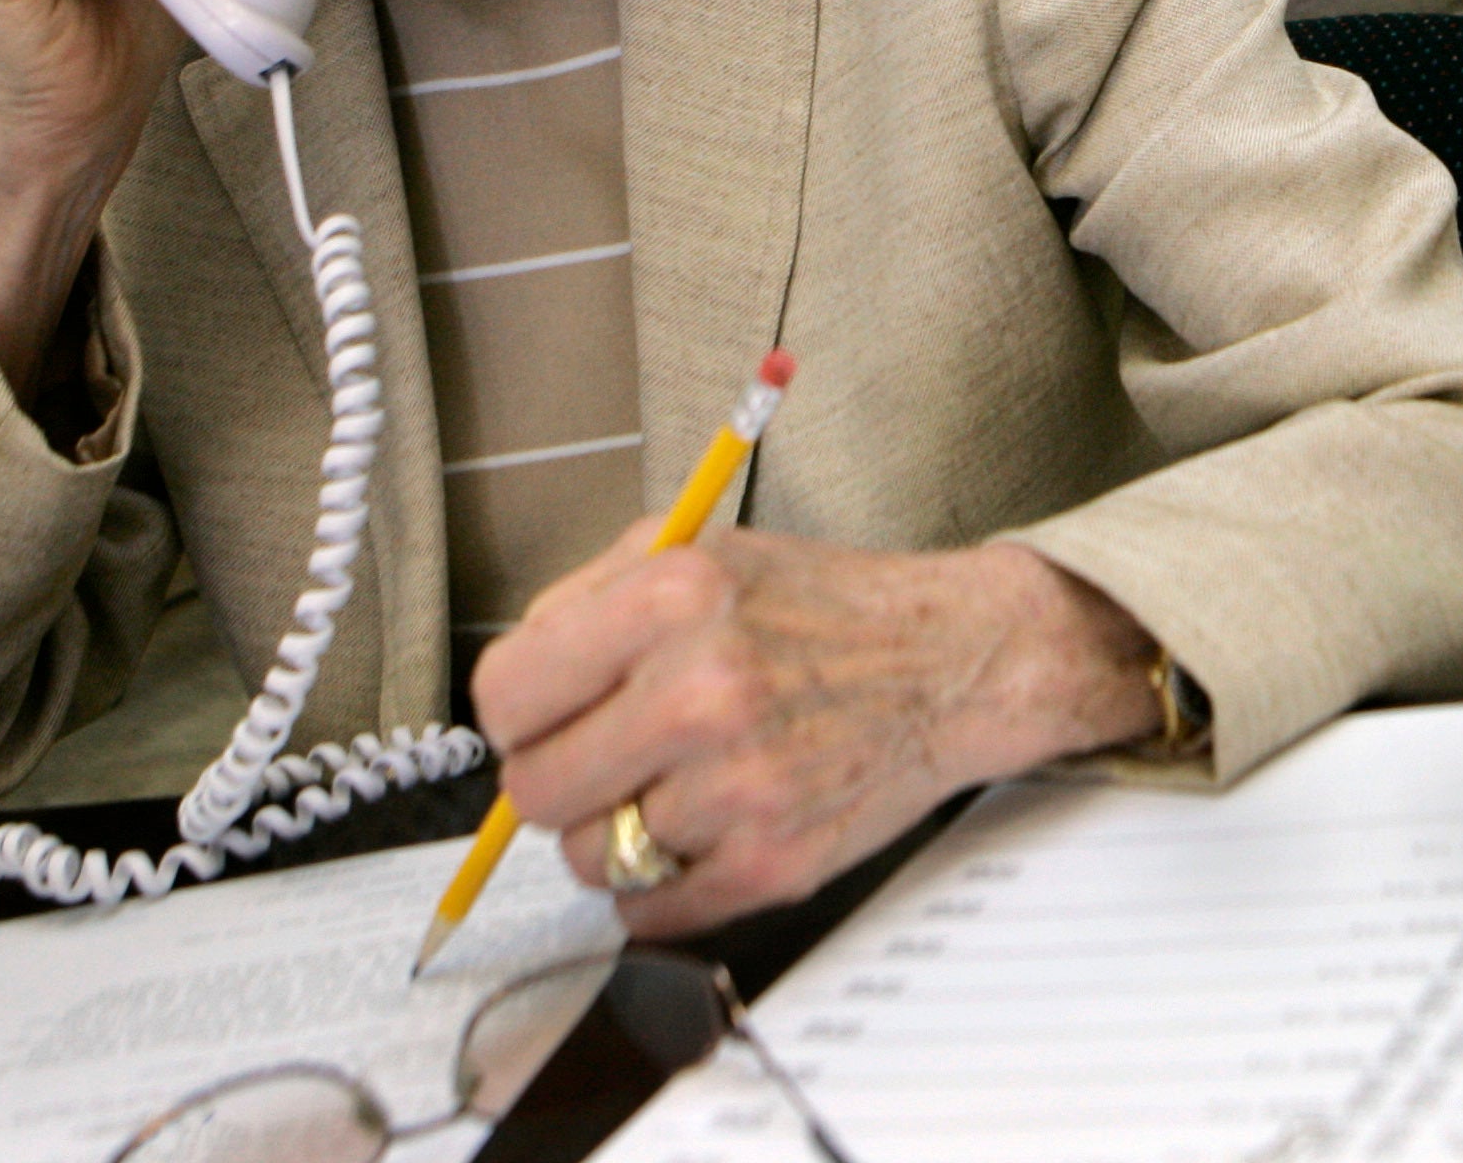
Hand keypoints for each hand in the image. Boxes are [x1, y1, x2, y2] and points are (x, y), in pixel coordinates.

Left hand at [476, 527, 1162, 936]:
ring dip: (619, 832)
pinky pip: (649, 912)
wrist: (957, 660)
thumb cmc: (827, 608)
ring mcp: (741, 785)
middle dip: (561, 779)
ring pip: (590, 856)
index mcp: (675, 596)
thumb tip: (511, 690)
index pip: (505, 695)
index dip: (517, 715)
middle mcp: (705, 690)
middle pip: (535, 790)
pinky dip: (663, 884)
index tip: (545, 719)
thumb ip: (589, 599)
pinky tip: (708, 828)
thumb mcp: (703, 550)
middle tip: (611, 758)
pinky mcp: (773, 861)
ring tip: (681, 784)